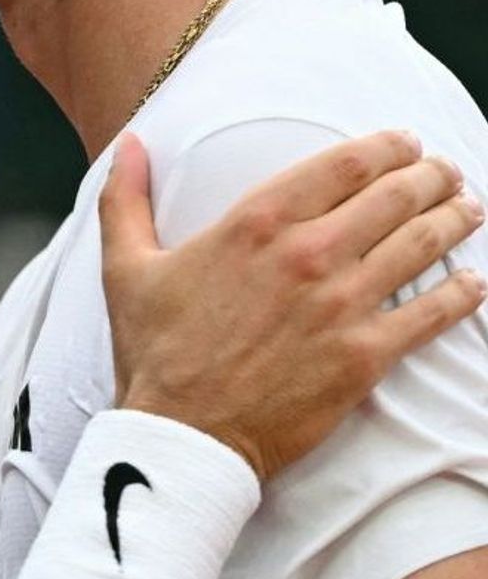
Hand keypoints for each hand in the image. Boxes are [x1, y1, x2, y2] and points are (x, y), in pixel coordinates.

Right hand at [100, 130, 486, 480]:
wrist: (183, 435)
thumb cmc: (154, 352)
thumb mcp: (126, 266)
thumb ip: (125, 198)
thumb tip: (129, 144)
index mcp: (256, 222)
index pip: (343, 163)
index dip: (385, 146)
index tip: (404, 142)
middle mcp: (307, 253)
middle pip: (394, 195)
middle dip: (430, 176)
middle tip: (445, 171)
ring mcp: (341, 304)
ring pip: (420, 245)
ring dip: (453, 219)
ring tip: (468, 208)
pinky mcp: (364, 357)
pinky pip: (431, 315)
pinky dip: (461, 294)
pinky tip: (474, 282)